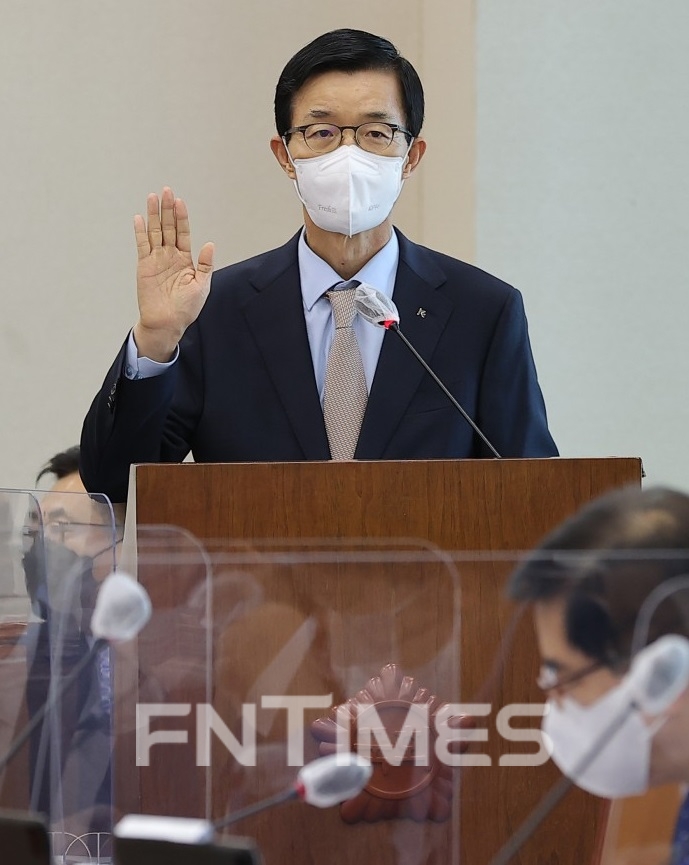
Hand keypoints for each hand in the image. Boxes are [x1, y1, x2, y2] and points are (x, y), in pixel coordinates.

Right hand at [132, 187, 214, 360]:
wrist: (167, 322)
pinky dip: (141, 232)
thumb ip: (205, 265)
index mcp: (185, 260)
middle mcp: (170, 256)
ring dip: (154, 215)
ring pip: (155, 232)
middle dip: (167, 209)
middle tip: (166, 191)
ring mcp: (156, 260)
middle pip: (168, 227)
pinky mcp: (144, 266)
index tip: (179, 201)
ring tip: (153, 197)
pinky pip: (142, 245)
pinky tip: (140, 218)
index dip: (181, 217)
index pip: (183, 233)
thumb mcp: (202, 286)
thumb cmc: (186, 308)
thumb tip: (210, 244)